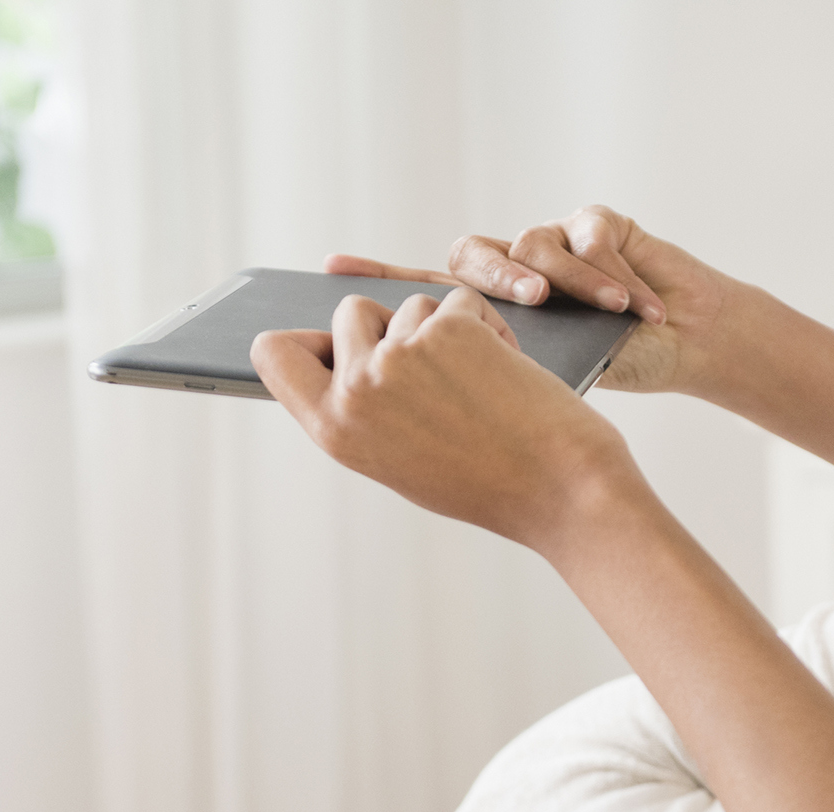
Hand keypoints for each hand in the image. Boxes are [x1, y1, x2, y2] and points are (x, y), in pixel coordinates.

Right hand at [251, 286, 637, 551]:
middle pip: (348, 312)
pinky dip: (485, 324)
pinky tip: (504, 368)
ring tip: (477, 384)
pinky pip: (455, 300)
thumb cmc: (488, 482)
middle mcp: (354, 391)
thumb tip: (340, 347)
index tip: (324, 341)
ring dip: (446, 328)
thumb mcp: (400, 457)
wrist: (561, 490)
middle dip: (392, 324)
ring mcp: (397, 355)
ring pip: (409, 303)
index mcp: (332, 430)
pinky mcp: (446, 328)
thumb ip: (362, 406)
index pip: (273, 354)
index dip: (302, 340)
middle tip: (436, 373)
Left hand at [323, 206, 732, 394]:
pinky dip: (617, 273)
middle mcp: (509, 271)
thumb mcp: (529, 393)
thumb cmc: (603, 384)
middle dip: (499, 281)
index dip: (378, 275)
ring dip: (578, 282)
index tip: (330, 269)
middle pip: (470, 255)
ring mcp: (549, 242)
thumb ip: (476, 379)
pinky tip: (641, 305)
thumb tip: (407, 389)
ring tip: (615, 311)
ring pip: (532, 243)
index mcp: (483, 315)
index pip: (419, 290)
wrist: (681, 354)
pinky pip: (588, 233)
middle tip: (532, 304)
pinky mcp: (597, 223)